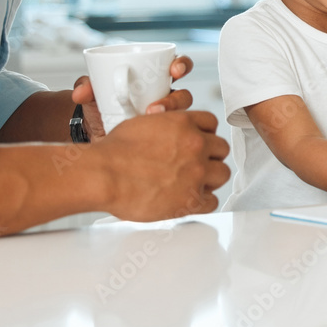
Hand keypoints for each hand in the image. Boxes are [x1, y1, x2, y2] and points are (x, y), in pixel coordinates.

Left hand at [71, 54, 195, 139]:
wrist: (92, 133)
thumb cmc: (100, 103)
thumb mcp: (92, 92)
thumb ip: (85, 86)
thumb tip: (80, 92)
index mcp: (156, 79)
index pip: (178, 66)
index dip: (182, 66)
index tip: (174, 71)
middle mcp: (165, 98)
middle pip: (185, 96)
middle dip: (177, 101)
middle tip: (156, 109)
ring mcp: (165, 121)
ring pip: (181, 121)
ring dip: (168, 125)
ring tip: (145, 131)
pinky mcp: (161, 140)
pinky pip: (171, 142)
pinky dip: (163, 144)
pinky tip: (146, 148)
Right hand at [98, 110, 230, 219]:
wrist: (104, 174)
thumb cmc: (114, 152)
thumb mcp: (144, 124)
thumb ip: (165, 126)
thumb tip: (168, 135)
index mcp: (184, 123)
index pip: (211, 123)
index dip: (205, 134)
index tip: (199, 142)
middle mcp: (195, 145)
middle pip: (221, 148)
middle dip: (210, 156)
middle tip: (196, 164)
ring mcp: (196, 172)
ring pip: (222, 173)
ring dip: (210, 178)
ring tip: (194, 183)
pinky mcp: (191, 199)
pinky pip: (213, 201)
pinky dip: (202, 203)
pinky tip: (189, 201)